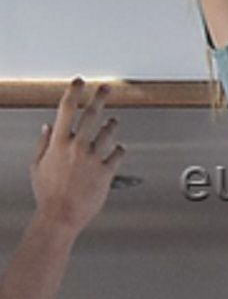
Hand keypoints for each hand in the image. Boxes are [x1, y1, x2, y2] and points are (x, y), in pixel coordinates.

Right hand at [30, 78, 125, 234]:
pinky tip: (118, 148)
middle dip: (100, 97)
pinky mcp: (106, 172)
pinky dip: (119, 149)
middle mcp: (77, 147)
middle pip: (91, 114)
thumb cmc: (47, 194)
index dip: (74, 91)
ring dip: (112, 125)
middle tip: (107, 88)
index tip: (79, 82)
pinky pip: (118, 153)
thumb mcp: (37, 166)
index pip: (66, 109)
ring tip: (113, 122)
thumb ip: (43, 144)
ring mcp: (93, 159)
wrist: (60, 216)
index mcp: (58, 143)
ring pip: (108, 132)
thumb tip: (47, 127)